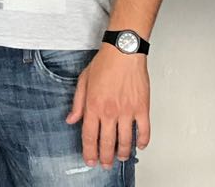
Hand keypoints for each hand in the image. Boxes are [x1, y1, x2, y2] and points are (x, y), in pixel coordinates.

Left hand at [66, 46, 149, 169]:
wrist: (123, 51)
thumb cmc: (104, 63)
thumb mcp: (83, 80)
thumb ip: (77, 103)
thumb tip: (71, 119)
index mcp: (93, 105)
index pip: (90, 137)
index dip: (89, 152)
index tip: (90, 160)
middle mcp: (110, 111)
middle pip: (107, 143)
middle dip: (105, 158)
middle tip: (105, 164)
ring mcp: (127, 111)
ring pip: (125, 142)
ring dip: (122, 153)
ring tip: (120, 158)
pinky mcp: (142, 108)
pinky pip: (144, 131)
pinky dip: (142, 141)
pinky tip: (139, 145)